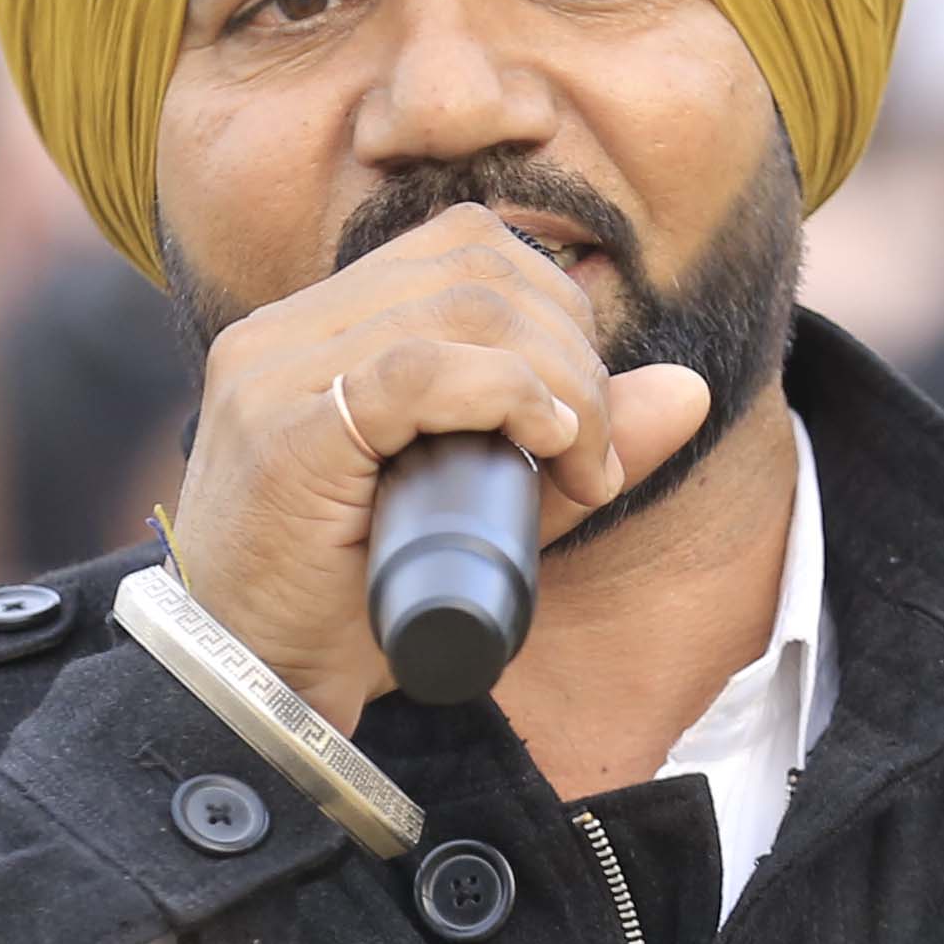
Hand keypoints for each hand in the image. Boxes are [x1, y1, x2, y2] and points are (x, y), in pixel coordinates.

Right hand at [170, 205, 715, 726]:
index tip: (583, 412)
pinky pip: (416, 369)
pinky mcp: (283, 432)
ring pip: (461, 308)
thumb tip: (690, 387)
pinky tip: (546, 444)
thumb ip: (567, 444)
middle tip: (594, 453)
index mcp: (314, 330)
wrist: (252, 695)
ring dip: (559, 380)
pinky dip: (509, 396)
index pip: (460, 248)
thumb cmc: (348, 608)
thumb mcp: (478, 508)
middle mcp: (283, 333)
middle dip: (571, 348)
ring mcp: (274, 374)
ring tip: (579, 465)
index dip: (552, 306)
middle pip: (474, 265)